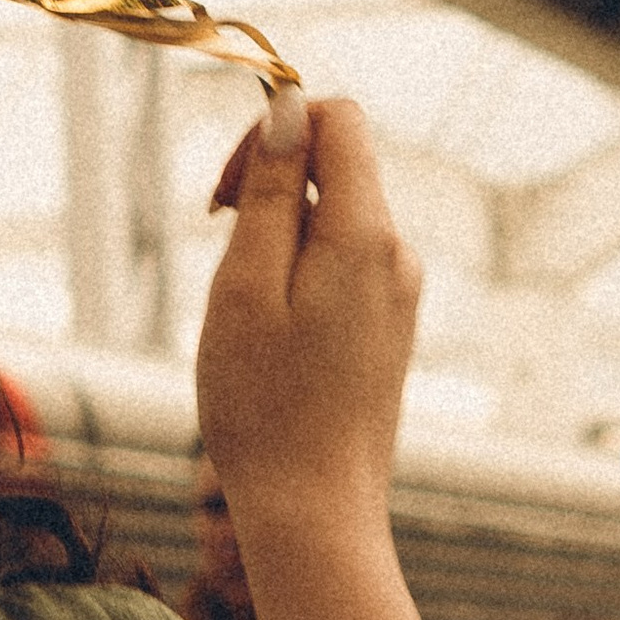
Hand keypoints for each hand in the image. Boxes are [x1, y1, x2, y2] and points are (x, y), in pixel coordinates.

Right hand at [195, 97, 420, 547]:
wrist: (314, 512)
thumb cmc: (264, 406)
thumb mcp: (245, 285)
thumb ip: (272, 190)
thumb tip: (289, 107)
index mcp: (367, 235)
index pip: (339, 118)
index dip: (275, 128)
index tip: (224, 191)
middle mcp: (399, 255)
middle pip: (338, 165)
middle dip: (271, 183)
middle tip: (218, 244)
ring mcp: (401, 293)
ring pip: (335, 218)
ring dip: (279, 234)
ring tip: (242, 306)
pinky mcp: (391, 326)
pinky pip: (343, 265)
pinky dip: (298, 273)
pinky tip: (269, 333)